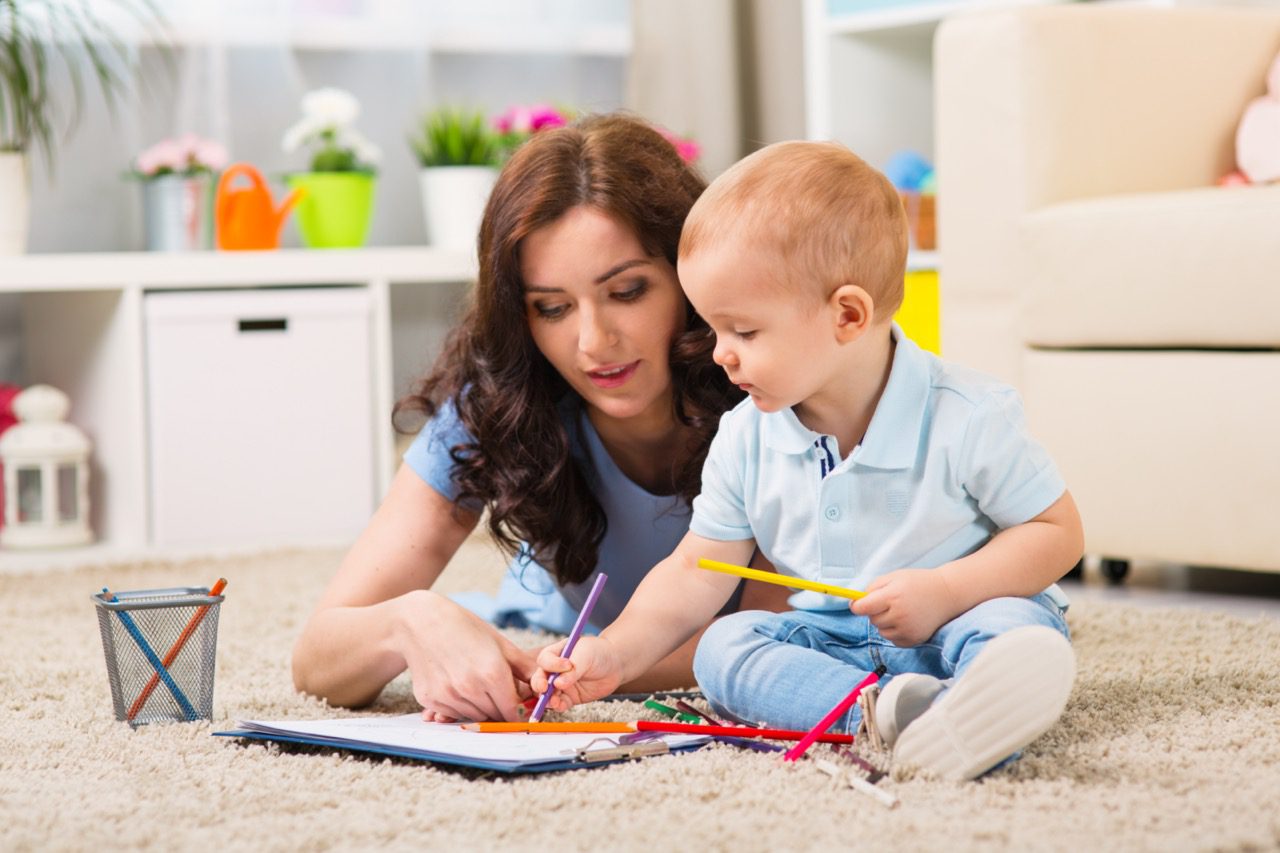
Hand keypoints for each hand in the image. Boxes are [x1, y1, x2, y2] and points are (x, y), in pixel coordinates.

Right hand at [393, 590, 535, 722]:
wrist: (422, 622)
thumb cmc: (464, 628)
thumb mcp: (500, 643)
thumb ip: (524, 667)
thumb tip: (544, 686)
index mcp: (492, 673)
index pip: (513, 711)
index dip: (518, 711)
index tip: (518, 708)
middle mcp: (470, 688)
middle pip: (495, 715)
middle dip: (500, 707)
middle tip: (495, 690)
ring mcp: (448, 695)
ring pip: (475, 716)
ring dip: (480, 707)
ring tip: (474, 682)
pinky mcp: (431, 700)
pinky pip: (453, 713)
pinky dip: (459, 705)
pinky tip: (456, 683)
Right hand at [529, 636, 622, 713]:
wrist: (615, 665)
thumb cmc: (599, 652)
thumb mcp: (586, 654)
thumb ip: (573, 669)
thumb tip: (558, 684)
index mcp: (556, 654)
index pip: (545, 660)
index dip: (552, 664)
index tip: (567, 666)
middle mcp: (555, 670)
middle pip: (540, 678)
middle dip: (539, 684)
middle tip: (544, 689)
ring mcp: (562, 685)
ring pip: (548, 694)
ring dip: (547, 699)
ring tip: (553, 701)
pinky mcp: (570, 697)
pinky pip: (560, 704)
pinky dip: (558, 706)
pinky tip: (560, 706)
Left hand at [850, 568, 959, 646]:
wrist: (946, 594)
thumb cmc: (917, 582)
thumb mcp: (893, 577)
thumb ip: (872, 588)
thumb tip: (856, 603)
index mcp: (892, 597)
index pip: (863, 608)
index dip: (857, 606)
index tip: (857, 604)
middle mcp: (899, 615)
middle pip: (872, 619)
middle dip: (875, 611)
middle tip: (889, 602)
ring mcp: (907, 629)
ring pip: (882, 631)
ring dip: (885, 623)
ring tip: (900, 611)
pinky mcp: (914, 640)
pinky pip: (893, 639)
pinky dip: (895, 632)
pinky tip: (906, 620)